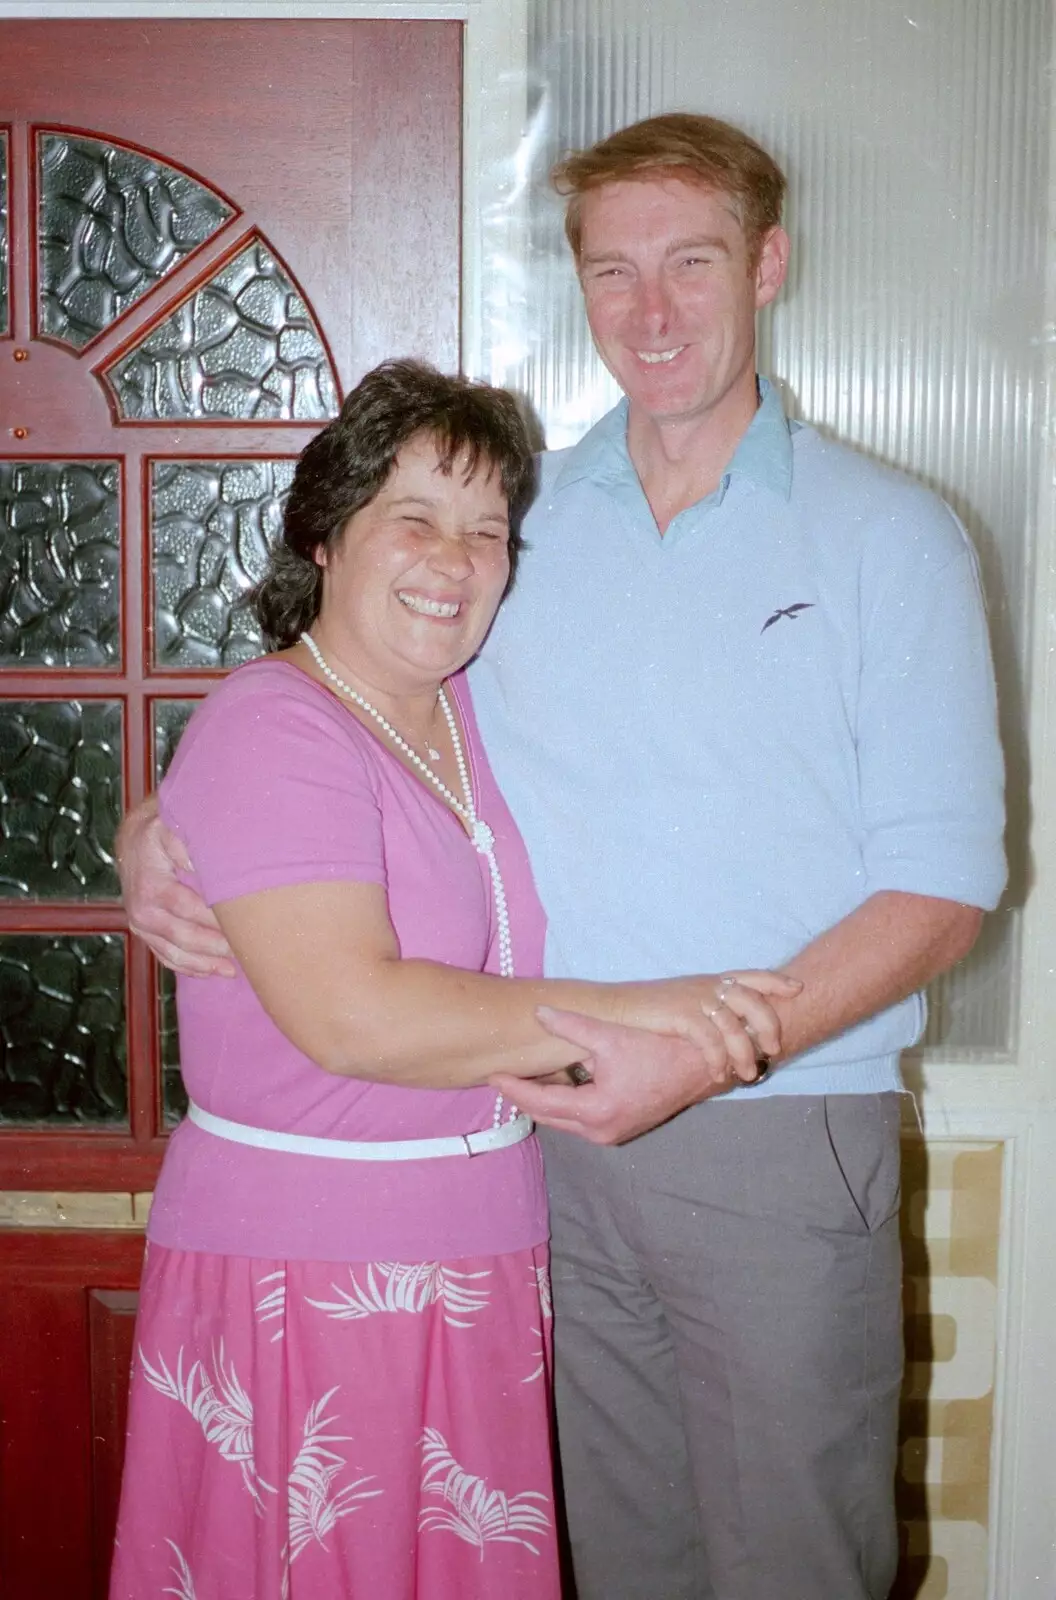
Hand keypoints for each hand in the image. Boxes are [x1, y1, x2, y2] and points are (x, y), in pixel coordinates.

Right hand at [117, 799, 235, 977]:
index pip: (188, 908)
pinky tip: (213, 972)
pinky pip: (167, 957)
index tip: (243, 925)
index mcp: (151, 886)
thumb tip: (204, 865)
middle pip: (182, 937)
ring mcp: (142, 926)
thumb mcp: (172, 829)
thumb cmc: (162, 835)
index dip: (215, 920)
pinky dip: (190, 968)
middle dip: (215, 947)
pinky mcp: (146, 934)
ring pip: (174, 954)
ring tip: (233, 970)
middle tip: (246, 951)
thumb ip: (188, 845)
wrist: (134, 843)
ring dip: (205, 965)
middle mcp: (142, 911)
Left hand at [491, 1007, 741, 1145]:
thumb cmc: (660, 1049)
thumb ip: (572, 1025)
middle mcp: (601, 1131)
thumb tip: (538, 1013)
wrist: (703, 1068)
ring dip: (544, 1102)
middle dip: (524, 1097)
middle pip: (548, 1116)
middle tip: (501, 1076)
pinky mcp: (619, 1130)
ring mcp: (611, 1134)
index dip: (514, 1087)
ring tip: (520, 1080)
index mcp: (596, 1110)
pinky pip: (580, 1121)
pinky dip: (564, 1105)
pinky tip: (554, 1085)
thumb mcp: (612, 1035)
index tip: (492, 1074)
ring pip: (564, 1120)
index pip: (541, 1102)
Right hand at [616, 970, 800, 1083]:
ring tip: (748, 1074)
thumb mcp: (684, 1001)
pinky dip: (718, 1060)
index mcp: (710, 980)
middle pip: (753, 1000)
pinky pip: (711, 1041)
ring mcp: (694, 999)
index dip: (776, 981)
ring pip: (735, 1027)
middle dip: (769, 1026)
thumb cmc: (648, 1011)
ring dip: (745, 1054)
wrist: (613, 1009)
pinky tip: (718, 1074)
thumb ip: (710, 1008)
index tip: (798, 989)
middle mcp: (707, 986)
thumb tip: (735, 1030)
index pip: (753, 975)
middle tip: (773, 1050)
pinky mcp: (681, 1016)